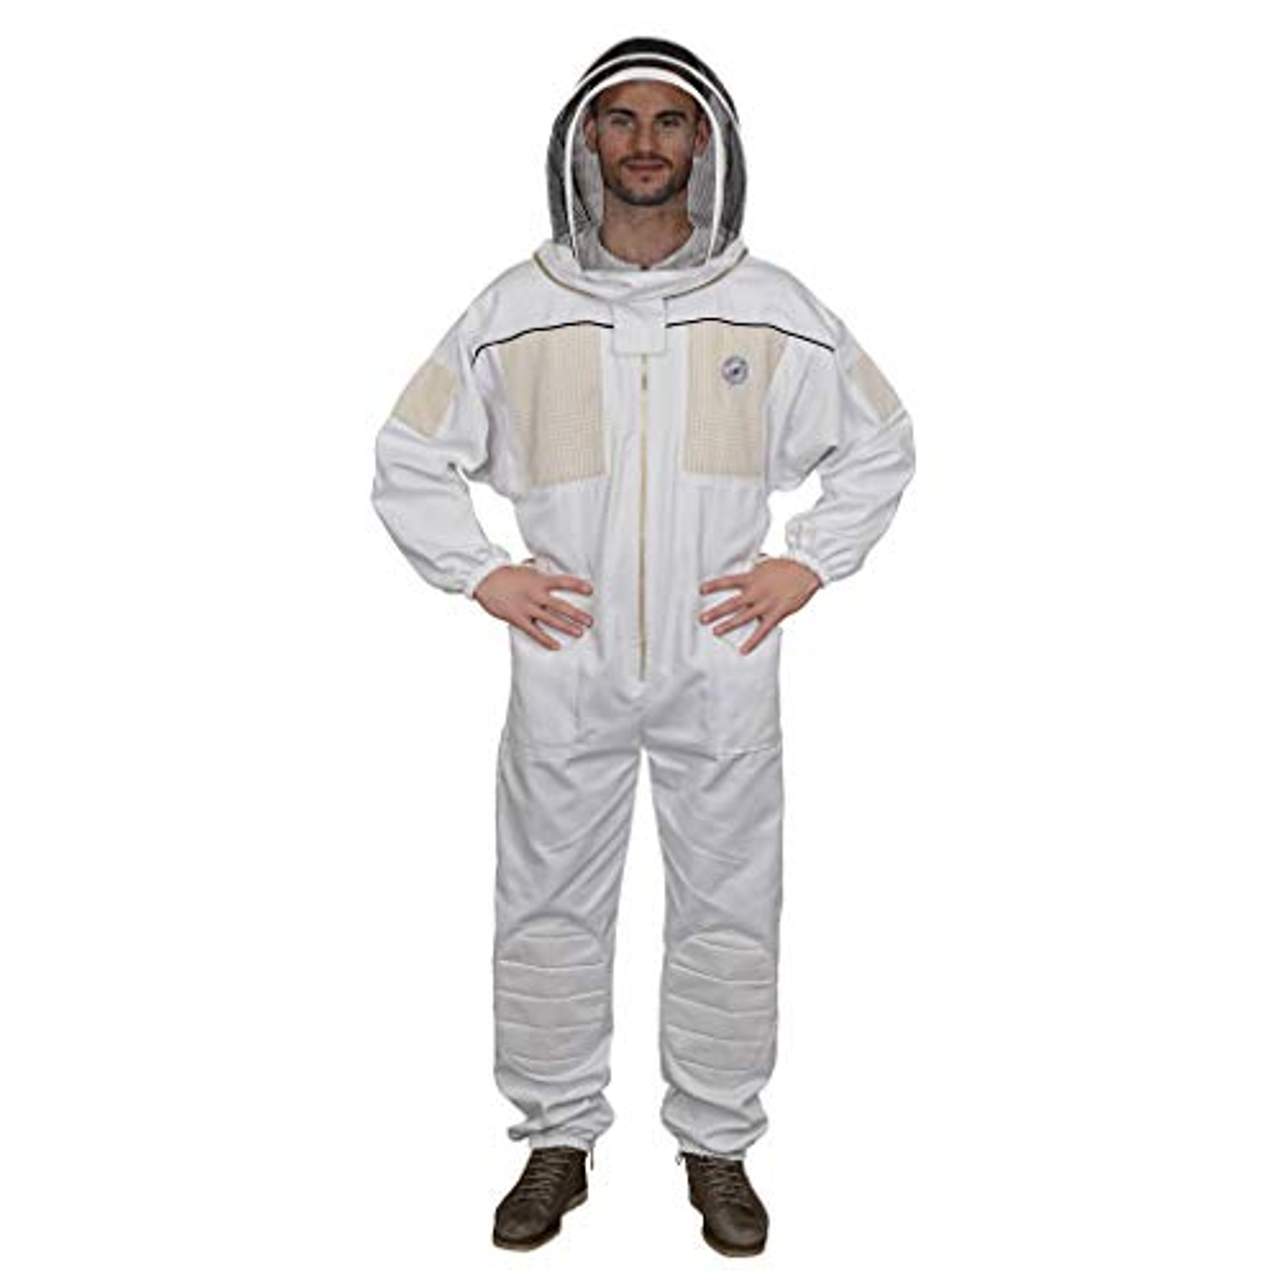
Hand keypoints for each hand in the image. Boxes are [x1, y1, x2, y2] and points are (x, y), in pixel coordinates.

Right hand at [473, 563, 593, 649]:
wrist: (485, 578)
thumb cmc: (506, 573)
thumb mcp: (526, 569)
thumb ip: (540, 573)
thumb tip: (550, 572)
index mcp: (539, 579)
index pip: (563, 581)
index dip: (578, 585)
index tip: (590, 590)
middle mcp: (535, 594)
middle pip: (561, 606)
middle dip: (577, 614)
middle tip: (590, 621)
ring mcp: (527, 607)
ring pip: (551, 620)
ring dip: (567, 627)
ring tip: (580, 633)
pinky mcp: (518, 618)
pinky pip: (535, 632)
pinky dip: (546, 640)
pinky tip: (557, 646)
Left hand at [698, 556, 820, 654]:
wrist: (807, 570)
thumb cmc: (786, 566)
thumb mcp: (765, 564)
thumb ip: (752, 570)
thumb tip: (744, 568)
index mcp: (752, 578)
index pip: (728, 581)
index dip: (714, 586)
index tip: (700, 590)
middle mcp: (756, 592)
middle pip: (732, 603)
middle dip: (716, 611)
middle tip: (702, 619)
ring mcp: (766, 603)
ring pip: (743, 617)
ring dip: (728, 625)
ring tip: (715, 631)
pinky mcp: (777, 613)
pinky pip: (763, 630)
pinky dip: (753, 641)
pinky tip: (743, 650)